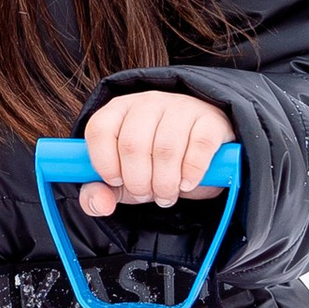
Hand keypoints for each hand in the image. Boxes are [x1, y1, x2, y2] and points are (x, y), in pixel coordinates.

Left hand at [78, 91, 235, 216]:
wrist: (200, 151)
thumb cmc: (152, 163)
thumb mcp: (121, 180)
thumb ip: (97, 194)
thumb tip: (100, 204)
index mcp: (119, 109)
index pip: (99, 129)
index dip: (104, 163)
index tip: (116, 182)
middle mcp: (148, 103)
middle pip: (133, 144)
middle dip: (137, 181)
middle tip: (147, 194)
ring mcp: (181, 107)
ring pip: (166, 149)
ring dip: (165, 183)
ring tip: (167, 194)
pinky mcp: (211, 120)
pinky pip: (199, 148)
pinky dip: (192, 173)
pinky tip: (188, 183)